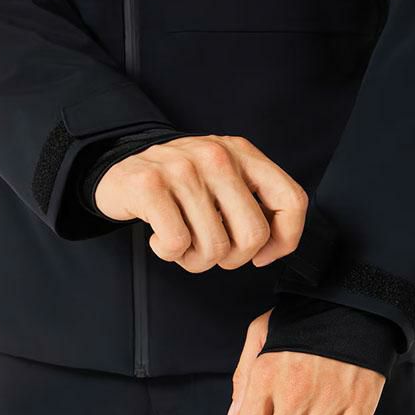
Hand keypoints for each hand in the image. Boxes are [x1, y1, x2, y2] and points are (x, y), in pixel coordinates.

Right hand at [95, 135, 307, 272]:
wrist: (122, 169)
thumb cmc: (181, 185)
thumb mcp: (225, 180)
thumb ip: (254, 203)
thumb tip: (272, 247)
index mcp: (244, 154)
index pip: (292, 200)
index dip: (285, 239)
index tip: (264, 254)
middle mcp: (217, 156)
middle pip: (253, 235)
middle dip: (234, 259)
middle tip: (213, 252)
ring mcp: (183, 168)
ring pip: (214, 247)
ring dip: (196, 260)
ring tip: (183, 242)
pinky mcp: (150, 185)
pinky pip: (176, 244)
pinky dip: (168, 253)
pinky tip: (160, 237)